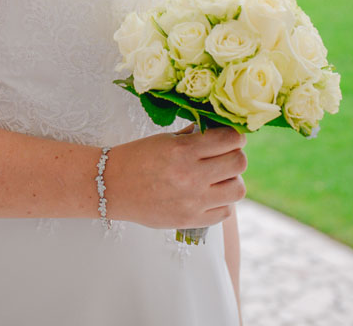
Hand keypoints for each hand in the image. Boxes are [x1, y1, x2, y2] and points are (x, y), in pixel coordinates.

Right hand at [106, 126, 246, 228]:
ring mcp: (193, 201)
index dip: (236, 136)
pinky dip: (222, 202)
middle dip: (235, 155)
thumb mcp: (165, 139)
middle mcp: (191, 176)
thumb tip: (220, 131)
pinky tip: (210, 194)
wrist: (113, 186)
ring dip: (232, 180)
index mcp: (183, 150)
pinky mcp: (191, 221)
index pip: (230, 139)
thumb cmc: (138, 158)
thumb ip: (194, 136)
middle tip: (225, 155)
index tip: (232, 136)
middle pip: (239, 163)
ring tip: (219, 177)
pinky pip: (225, 212)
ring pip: (238, 190)